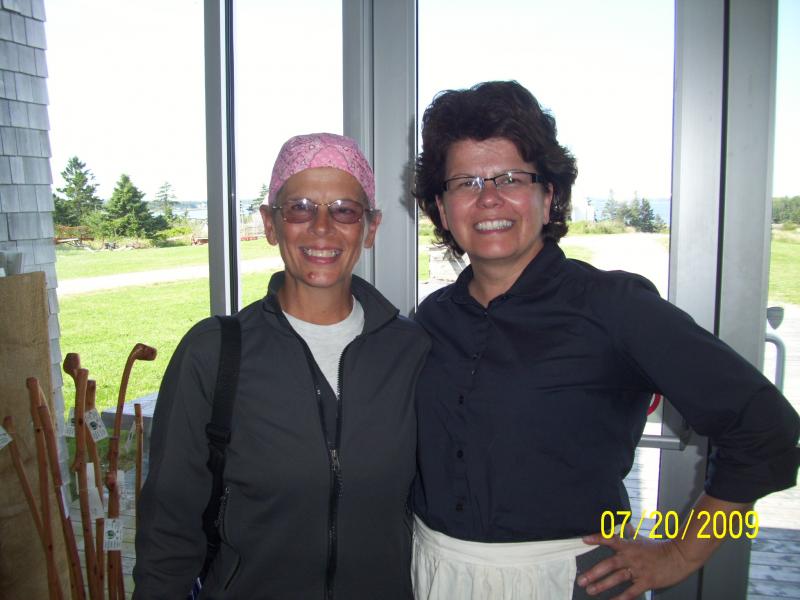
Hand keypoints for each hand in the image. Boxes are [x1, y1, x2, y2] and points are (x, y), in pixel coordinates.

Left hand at [576, 526, 699, 598]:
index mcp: (629, 545)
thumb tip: (623, 524)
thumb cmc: (659, 548)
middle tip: (581, 580)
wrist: (679, 557)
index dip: (598, 538)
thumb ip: (629, 533)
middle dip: (594, 573)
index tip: (584, 539)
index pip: (611, 539)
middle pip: (609, 564)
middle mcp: (631, 557)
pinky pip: (631, 592)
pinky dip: (621, 598)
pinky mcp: (646, 582)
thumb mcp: (642, 538)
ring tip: (590, 590)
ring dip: (602, 585)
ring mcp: (638, 570)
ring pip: (617, 578)